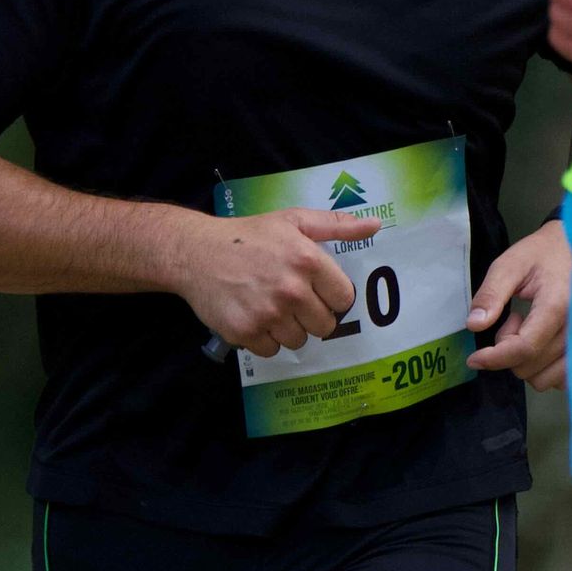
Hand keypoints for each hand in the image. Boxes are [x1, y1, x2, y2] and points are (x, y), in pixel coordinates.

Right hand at [169, 204, 376, 354]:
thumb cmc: (249, 235)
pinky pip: (271, 350)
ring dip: (288, 329)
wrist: (196, 253)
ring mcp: (268, 313)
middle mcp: (291, 289)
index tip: (316, 290)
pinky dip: (265, 338)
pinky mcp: (246, 332)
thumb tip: (375, 225)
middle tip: (291, 300)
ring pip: (299, 341)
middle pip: (324, 326)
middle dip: (311, 316)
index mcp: (308, 260)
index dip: (331, 296)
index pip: (344, 299)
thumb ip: (336, 225)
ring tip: (270, 306)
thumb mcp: (293, 220)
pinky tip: (254, 316)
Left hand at [468, 218, 570, 389]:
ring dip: (527, 361)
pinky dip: (545, 369)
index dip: (495, 358)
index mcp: (557, 306)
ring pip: (545, 379)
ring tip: (529, 328)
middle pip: (530, 366)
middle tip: (513, 318)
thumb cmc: (544, 254)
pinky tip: (543, 344)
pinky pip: (563, 379)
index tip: (474, 358)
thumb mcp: (511, 264)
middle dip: (509, 349)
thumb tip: (474, 325)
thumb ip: (492, 293)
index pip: (524, 348)